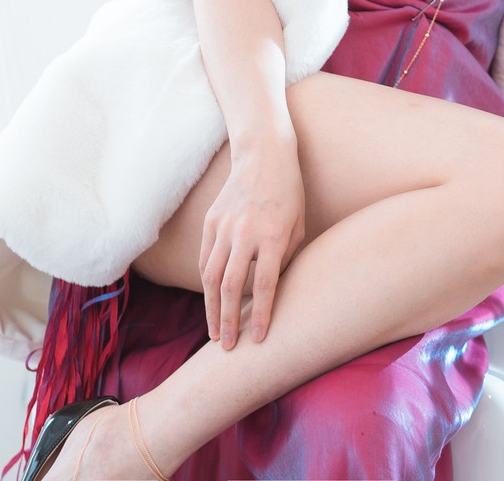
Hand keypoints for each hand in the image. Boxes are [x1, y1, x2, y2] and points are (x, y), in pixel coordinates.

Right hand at [200, 132, 305, 349]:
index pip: (263, 285)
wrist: (264, 155)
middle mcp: (245, 233)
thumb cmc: (290, 193)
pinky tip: (210, 301)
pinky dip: (206, 283)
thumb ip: (286, 259)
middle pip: (230, 287)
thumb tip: (270, 292)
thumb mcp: (298, 226)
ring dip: (211, 309)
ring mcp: (224, 227)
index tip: (257, 339)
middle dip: (228, 321)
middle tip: (227, 347)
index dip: (259, 315)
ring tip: (214, 332)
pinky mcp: (210, 221)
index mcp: (273, 236)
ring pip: (210, 277)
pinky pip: (205, 258)